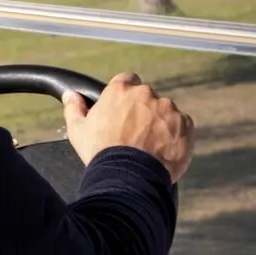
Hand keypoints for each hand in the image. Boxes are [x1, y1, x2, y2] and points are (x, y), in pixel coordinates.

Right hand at [62, 72, 194, 182]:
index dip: (124, 93)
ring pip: (165, 111)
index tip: (123, 106)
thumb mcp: (78, 129)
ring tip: (150, 144)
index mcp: (120, 91)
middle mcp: (146, 94)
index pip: (126, 79)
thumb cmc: (101, 151)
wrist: (129, 175)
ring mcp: (168, 109)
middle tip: (134, 131)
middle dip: (142, 109)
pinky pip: (182, 125)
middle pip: (147, 96)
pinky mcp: (185, 125)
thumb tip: (70, 95)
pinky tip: (163, 148)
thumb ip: (74, 107)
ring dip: (160, 121)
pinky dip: (175, 134)